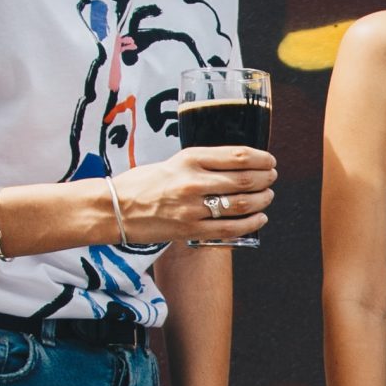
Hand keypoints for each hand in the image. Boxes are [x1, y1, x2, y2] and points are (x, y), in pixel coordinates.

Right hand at [111, 146, 275, 243]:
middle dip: (266, 179)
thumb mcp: (175, 162)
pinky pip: (230, 228)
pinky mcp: (190, 230)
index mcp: (190, 158)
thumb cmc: (144, 183)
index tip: (269, 161)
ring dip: (262, 200)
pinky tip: (259, 218)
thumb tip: (240, 165)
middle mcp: (193, 181)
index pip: (238, 155)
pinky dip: (251, 223)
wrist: (114, 209)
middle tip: (271, 178)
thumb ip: (205, 163)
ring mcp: (192, 207)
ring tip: (267, 196)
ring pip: (242, 204)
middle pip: (245, 180)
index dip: (262, 159)